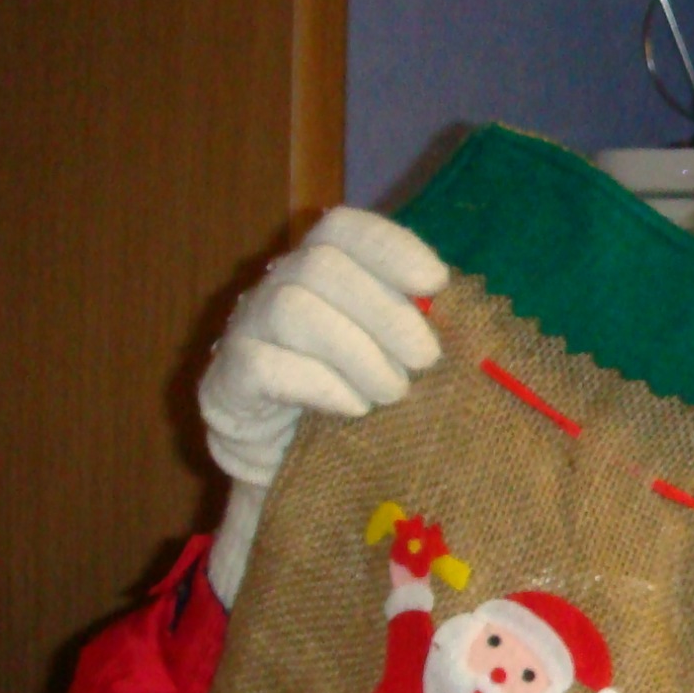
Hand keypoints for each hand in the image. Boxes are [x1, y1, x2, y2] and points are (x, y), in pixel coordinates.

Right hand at [200, 209, 446, 603]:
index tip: (436, 283)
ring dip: (356, 352)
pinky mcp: (224, 381)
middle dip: (387, 313)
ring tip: (391, 392)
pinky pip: (264, 364)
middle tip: (426, 361)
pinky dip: (319, 385)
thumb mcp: (388, 357)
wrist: (284, 465)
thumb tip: (469, 318)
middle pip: (323, 265)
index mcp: (318, 268)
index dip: (391, 247)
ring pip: (293, 308)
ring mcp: (243, 329)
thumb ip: (414, 329)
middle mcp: (274, 286)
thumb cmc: (350, 398)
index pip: (343, 227)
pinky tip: (352, 408)